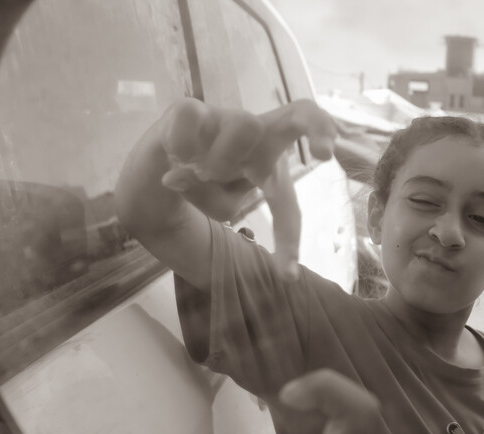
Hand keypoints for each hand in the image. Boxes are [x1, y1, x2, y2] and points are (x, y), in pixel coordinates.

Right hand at [158, 98, 335, 281]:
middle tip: (326, 155)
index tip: (286, 274)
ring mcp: (223, 117)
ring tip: (199, 172)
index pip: (288, 201)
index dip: (289, 239)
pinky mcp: (188, 110)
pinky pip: (194, 124)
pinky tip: (173, 157)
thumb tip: (193, 189)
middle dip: (319, 126)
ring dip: (219, 161)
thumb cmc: (200, 185)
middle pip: (302, 113)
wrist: (156, 165)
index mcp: (267, 164)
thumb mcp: (221, 205)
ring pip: (245, 128)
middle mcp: (253, 134)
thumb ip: (223, 203)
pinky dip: (183, 148)